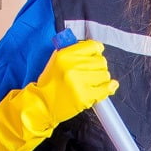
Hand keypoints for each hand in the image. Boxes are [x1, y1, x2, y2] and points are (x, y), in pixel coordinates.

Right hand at [0, 40, 117, 150]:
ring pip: (105, 74)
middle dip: (98, 67)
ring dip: (101, 79)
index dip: (96, 51)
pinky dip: (108, 88)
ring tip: (91, 83)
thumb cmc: (50, 83)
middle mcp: (72, 67)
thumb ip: (74, 52)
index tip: (94, 56)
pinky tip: (107, 88)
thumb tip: (96, 48)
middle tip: (90, 73)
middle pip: (101, 61)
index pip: (93, 46)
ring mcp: (78, 82)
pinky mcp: (84, 97)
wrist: (42, 104)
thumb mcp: (56, 61)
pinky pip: (105, 89)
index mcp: (65, 55)